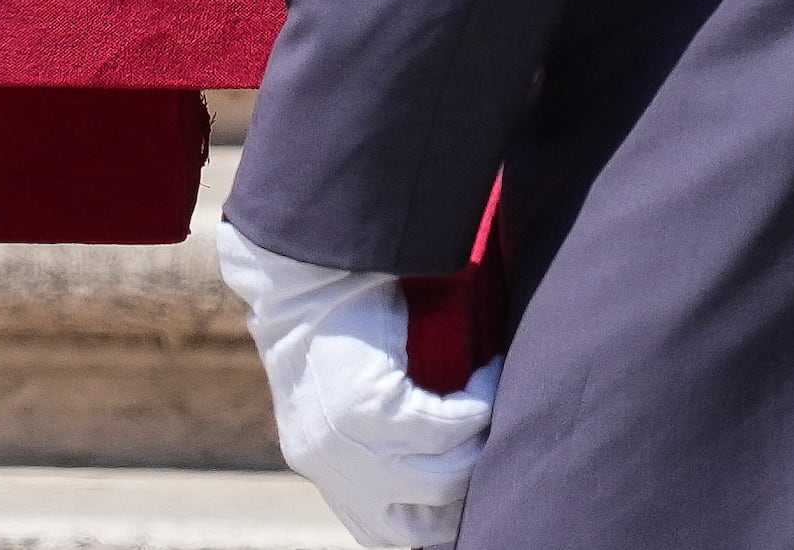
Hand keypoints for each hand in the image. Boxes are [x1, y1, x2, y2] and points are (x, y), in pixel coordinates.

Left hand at [219, 223, 497, 546]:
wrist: (299, 270)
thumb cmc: (329, 319)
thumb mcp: (340, 395)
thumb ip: (370, 438)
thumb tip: (432, 473)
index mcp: (321, 467)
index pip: (381, 533)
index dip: (430, 529)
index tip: (467, 504)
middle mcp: (333, 467)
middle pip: (422, 522)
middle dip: (466, 495)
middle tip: (492, 454)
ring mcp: (351, 443)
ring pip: (444, 476)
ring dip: (480, 446)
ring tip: (494, 407)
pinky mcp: (373, 408)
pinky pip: (449, 425)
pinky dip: (478, 404)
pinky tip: (489, 376)